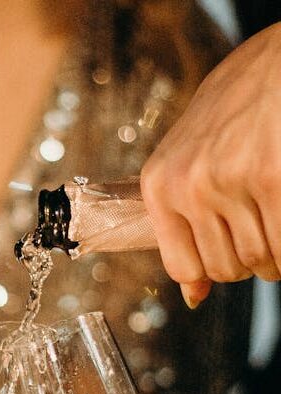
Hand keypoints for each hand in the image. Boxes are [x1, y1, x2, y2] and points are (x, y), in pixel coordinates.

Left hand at [140, 23, 280, 307]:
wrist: (277, 60)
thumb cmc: (238, 105)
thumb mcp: (192, 156)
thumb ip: (185, 222)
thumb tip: (193, 297)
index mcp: (161, 183)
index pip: (183, 267)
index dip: (215, 270)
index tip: (233, 253)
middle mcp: (189, 184)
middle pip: (225, 268)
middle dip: (250, 261)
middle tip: (263, 231)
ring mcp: (230, 182)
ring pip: (259, 260)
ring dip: (275, 254)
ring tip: (275, 221)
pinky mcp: (271, 180)